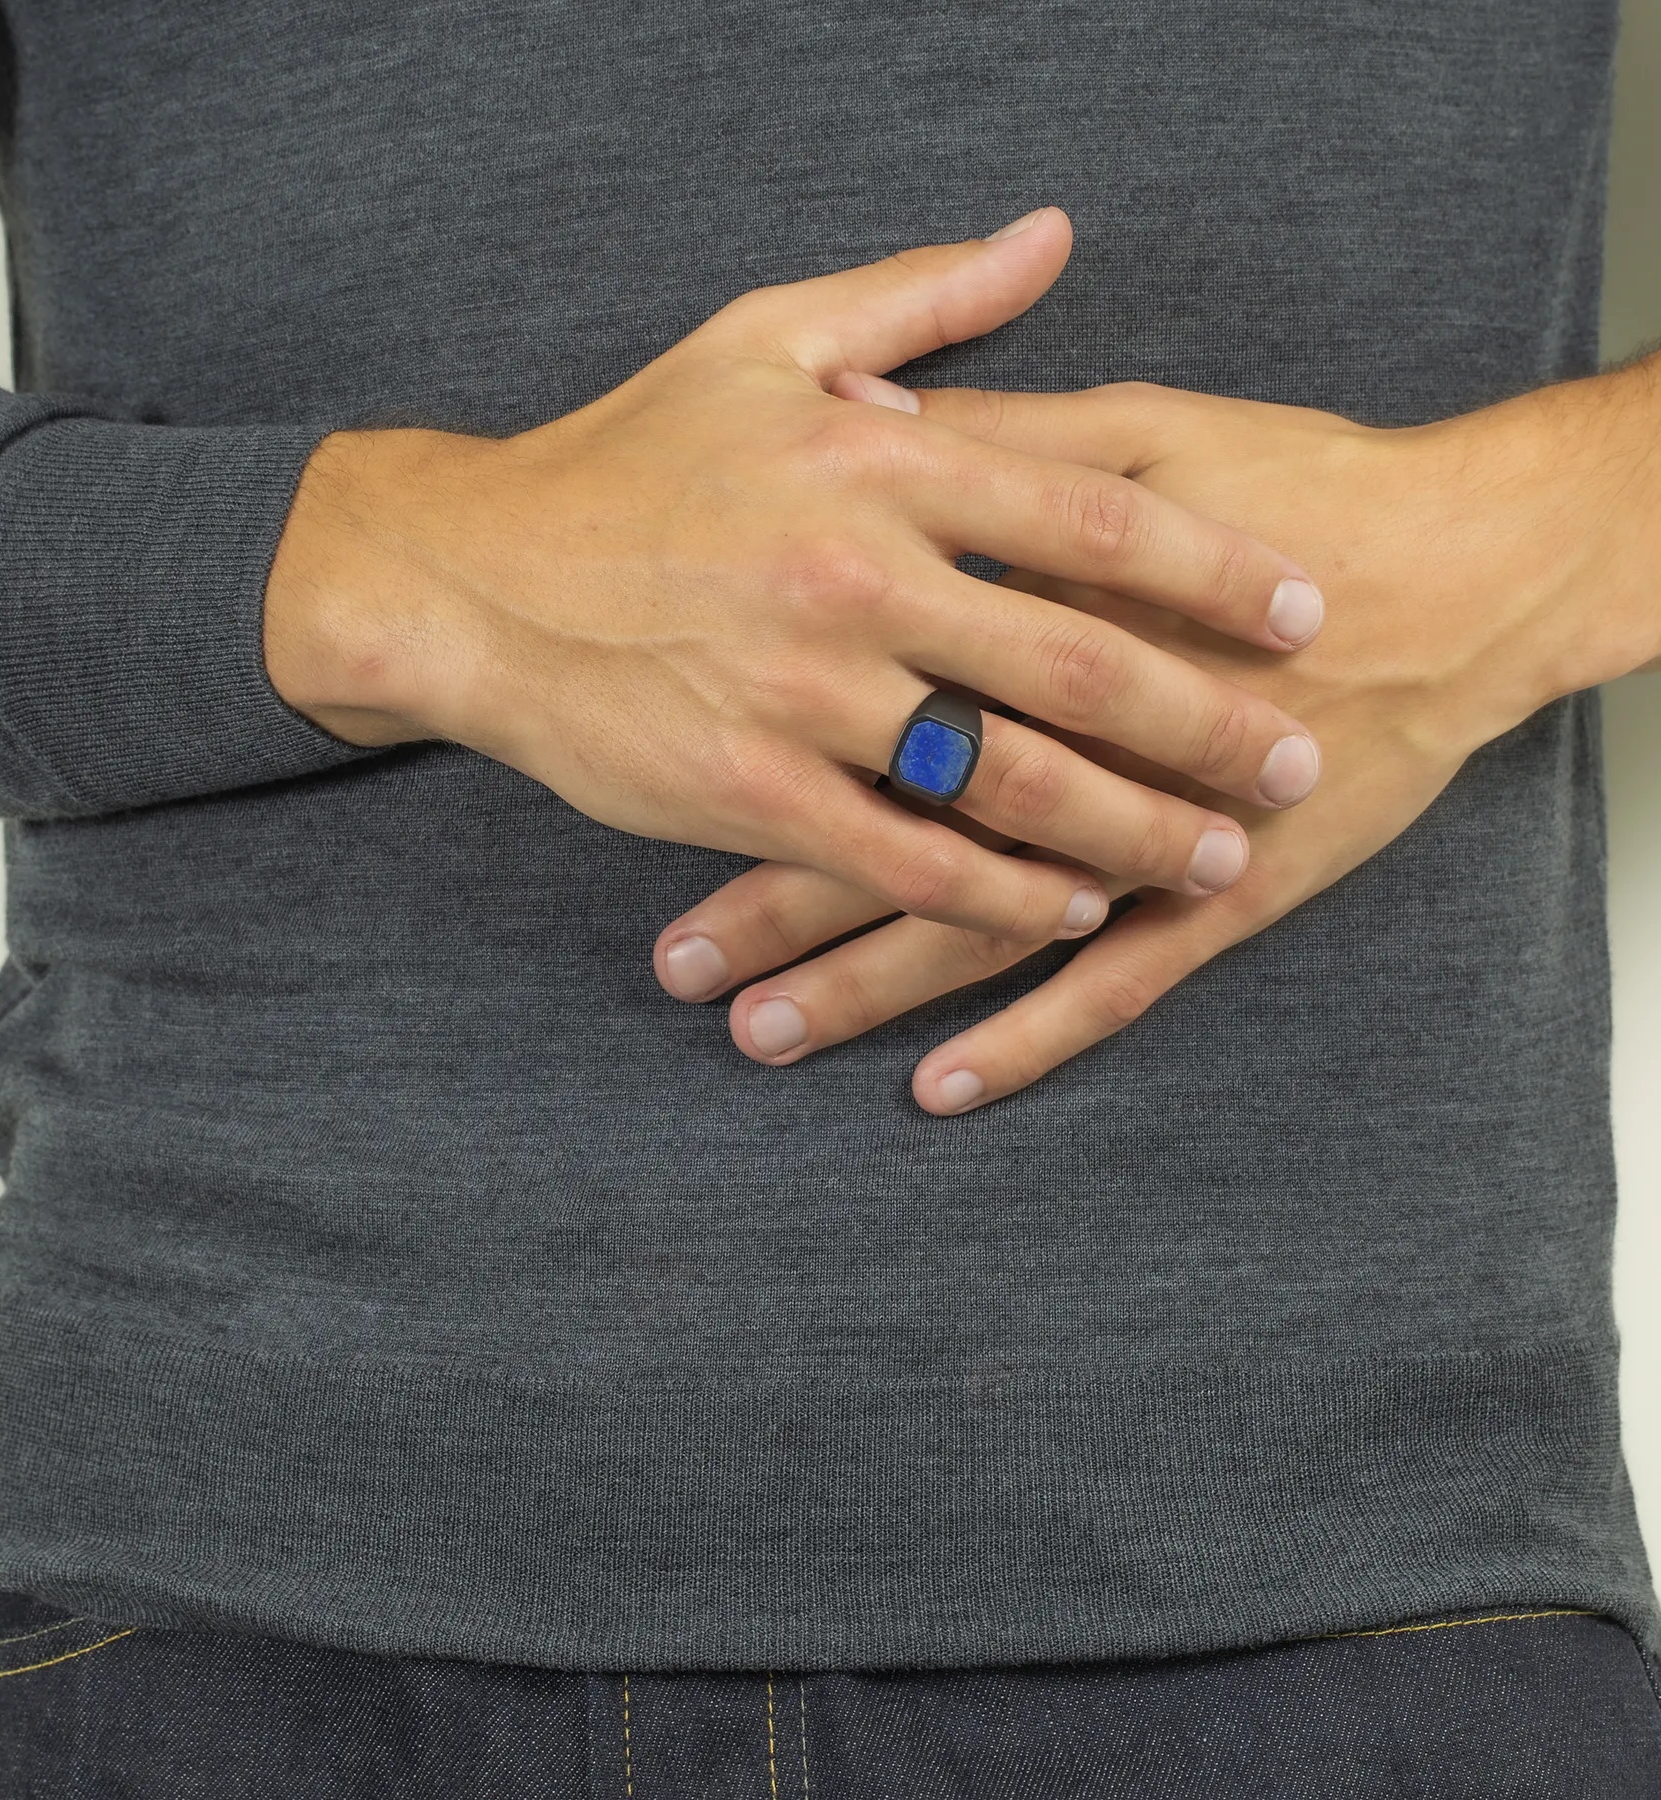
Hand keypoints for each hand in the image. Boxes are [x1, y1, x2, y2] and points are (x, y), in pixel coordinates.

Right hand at [263, 212, 1325, 942]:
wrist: (470, 577)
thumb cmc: (624, 458)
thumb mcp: (765, 340)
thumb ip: (923, 294)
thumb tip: (1053, 235)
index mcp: (876, 458)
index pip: (1093, 513)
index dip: (1215, 569)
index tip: (1298, 612)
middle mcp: (854, 574)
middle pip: (1080, 662)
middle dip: (1209, 726)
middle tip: (1296, 766)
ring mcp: (802, 692)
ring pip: (1008, 779)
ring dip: (1130, 830)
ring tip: (1215, 858)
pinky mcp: (747, 793)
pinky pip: (908, 862)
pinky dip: (1002, 896)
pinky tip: (1070, 910)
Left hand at [654, 361, 1660, 1104]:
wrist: (1478, 565)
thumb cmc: (1302, 478)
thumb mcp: (1140, 431)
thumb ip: (991, 443)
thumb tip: (854, 421)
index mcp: (1037, 622)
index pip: (864, 696)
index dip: (753, 744)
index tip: (646, 787)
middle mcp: (1075, 742)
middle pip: (898, 832)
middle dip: (777, 905)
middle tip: (676, 967)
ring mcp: (1152, 832)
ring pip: (980, 928)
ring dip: (864, 989)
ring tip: (757, 1036)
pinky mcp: (1229, 894)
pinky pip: (1116, 988)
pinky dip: (1028, 1039)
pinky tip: (939, 1087)